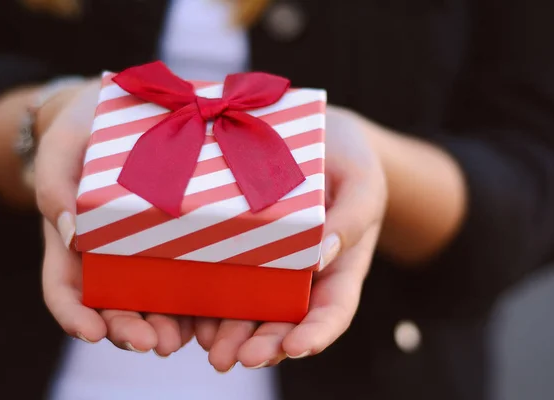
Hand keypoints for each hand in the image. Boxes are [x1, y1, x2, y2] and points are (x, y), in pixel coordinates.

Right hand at [36, 81, 194, 355]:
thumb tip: (68, 233)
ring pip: (153, 297)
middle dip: (131, 329)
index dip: (75, 316)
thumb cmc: (84, 129)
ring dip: (166, 324)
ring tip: (182, 339)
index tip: (92, 332)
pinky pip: (188, 269)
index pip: (66, 289)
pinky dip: (195, 295)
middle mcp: (110, 253)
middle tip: (155, 344)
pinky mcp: (180, 235)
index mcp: (74, 240)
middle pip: (114, 304)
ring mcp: (146, 248)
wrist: (123, 109)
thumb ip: (56, 185)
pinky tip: (212, 309)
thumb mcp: (64, 147)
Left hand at [196, 105, 387, 370]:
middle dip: (264, 344)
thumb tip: (321, 257)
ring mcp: (273, 264)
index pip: (334, 310)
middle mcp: (305, 275)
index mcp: (341, 266)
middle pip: (288, 320)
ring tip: (211, 350)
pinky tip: (191, 316)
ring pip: (254, 308)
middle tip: (237, 360)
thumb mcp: (362, 183)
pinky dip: (212, 300)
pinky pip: (227, 277)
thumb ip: (352, 218)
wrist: (322, 142)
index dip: (317, 333)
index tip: (295, 347)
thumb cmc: (351, 162)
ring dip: (232, 333)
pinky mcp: (243, 247)